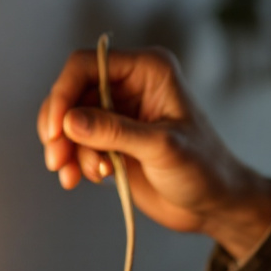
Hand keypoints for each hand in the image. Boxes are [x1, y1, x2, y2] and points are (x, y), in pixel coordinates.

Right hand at [38, 47, 270, 260]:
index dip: (64, 93)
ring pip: (70, 122)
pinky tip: (79, 179)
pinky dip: (72, 161)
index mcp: (147, 70)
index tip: (56, 129)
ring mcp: (119, 115)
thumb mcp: (161, 147)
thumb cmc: (205, 169)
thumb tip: (70, 121)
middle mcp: (129, 86)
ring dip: (66, 149)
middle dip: (60, 128)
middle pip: (72, 93)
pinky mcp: (111, 141)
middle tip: (57, 159)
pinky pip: (77, 143)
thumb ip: (115, 132)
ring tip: (75, 176)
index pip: (86, 65)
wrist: (214, 205)